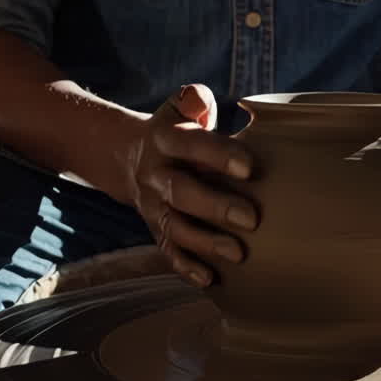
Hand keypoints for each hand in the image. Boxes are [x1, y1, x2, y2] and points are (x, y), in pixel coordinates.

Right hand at [126, 84, 257, 286]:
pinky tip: (210, 280)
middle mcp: (155, 174)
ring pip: (175, 227)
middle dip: (216, 206)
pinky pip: (168, 251)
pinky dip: (187, 267)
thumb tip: (202, 100)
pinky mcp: (156, 230)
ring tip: (238, 253)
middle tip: (252, 218)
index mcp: (165, 140)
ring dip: (206, 243)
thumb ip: (193, 102)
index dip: (218, 155)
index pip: (191, 145)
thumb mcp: (180, 109)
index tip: (250, 167)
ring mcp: (153, 206)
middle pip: (181, 192)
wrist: (129, 157)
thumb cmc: (179, 130)